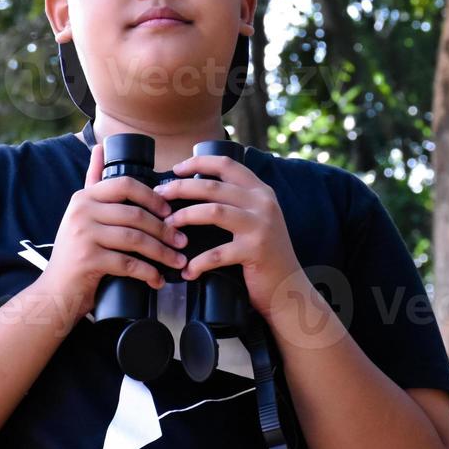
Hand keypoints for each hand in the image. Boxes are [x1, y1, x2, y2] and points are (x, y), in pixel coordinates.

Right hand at [38, 142, 189, 318]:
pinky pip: (128, 264)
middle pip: (135, 214)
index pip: (125, 184)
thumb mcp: (81, 213)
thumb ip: (93, 182)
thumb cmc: (76, 253)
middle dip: (164, 229)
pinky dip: (148, 273)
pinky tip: (158, 279)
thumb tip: (100, 147)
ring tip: (177, 261)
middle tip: (181, 241)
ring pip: (135, 239)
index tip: (169, 211)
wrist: (55, 292)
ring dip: (162, 252)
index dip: (152, 197)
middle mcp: (81, 211)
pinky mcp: (88, 260)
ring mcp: (83, 235)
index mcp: (84, 197)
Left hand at [154, 153, 302, 318]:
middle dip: (180, 188)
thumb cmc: (265, 253)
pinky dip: (198, 262)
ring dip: (184, 217)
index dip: (198, 162)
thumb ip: (237, 202)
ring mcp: (261, 225)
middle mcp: (263, 203)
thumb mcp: (257, 219)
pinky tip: (187, 270)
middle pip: (213, 186)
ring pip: (213, 211)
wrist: (288, 285)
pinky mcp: (256, 250)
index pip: (227, 165)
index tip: (176, 169)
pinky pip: (218, 253)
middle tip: (160, 196)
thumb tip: (194, 190)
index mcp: (260, 191)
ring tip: (168, 226)